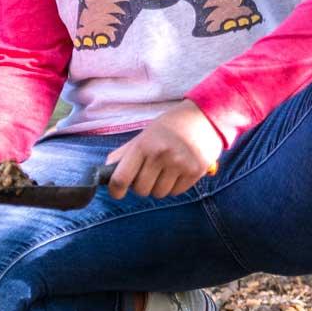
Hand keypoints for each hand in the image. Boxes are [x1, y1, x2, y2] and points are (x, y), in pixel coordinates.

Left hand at [106, 101, 223, 199]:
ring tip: (166, 170)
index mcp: (144, 145)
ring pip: (159, 193)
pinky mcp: (195, 172)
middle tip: (149, 174)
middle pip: (141, 190)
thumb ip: (126, 152)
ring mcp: (179, 164)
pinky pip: (176, 192)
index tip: (117, 192)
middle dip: (142, 186)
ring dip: (159, 187)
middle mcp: (160, 155)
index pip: (121, 177)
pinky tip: (179, 171)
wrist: (204, 117)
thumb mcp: (145, 134)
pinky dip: (175, 186)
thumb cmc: (171, 126)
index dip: (116, 190)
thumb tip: (107, 169)